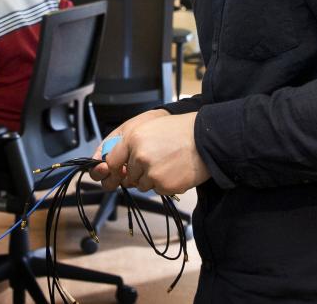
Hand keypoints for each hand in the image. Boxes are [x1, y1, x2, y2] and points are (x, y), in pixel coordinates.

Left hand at [91, 111, 209, 195]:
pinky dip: (165, 184)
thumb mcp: (149, 126)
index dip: (112, 170)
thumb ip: (128, 143)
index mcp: (133, 138)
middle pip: (127, 176)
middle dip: (137, 173)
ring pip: (141, 185)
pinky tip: (175, 170)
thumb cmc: (179, 131)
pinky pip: (157, 190)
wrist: (206, 139)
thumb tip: (112, 163)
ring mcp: (151, 172)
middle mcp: (139, 156)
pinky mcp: (164, 185)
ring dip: (152, 178)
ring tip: (168, 163)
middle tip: (156, 162)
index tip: (115, 174)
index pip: (110, 162)